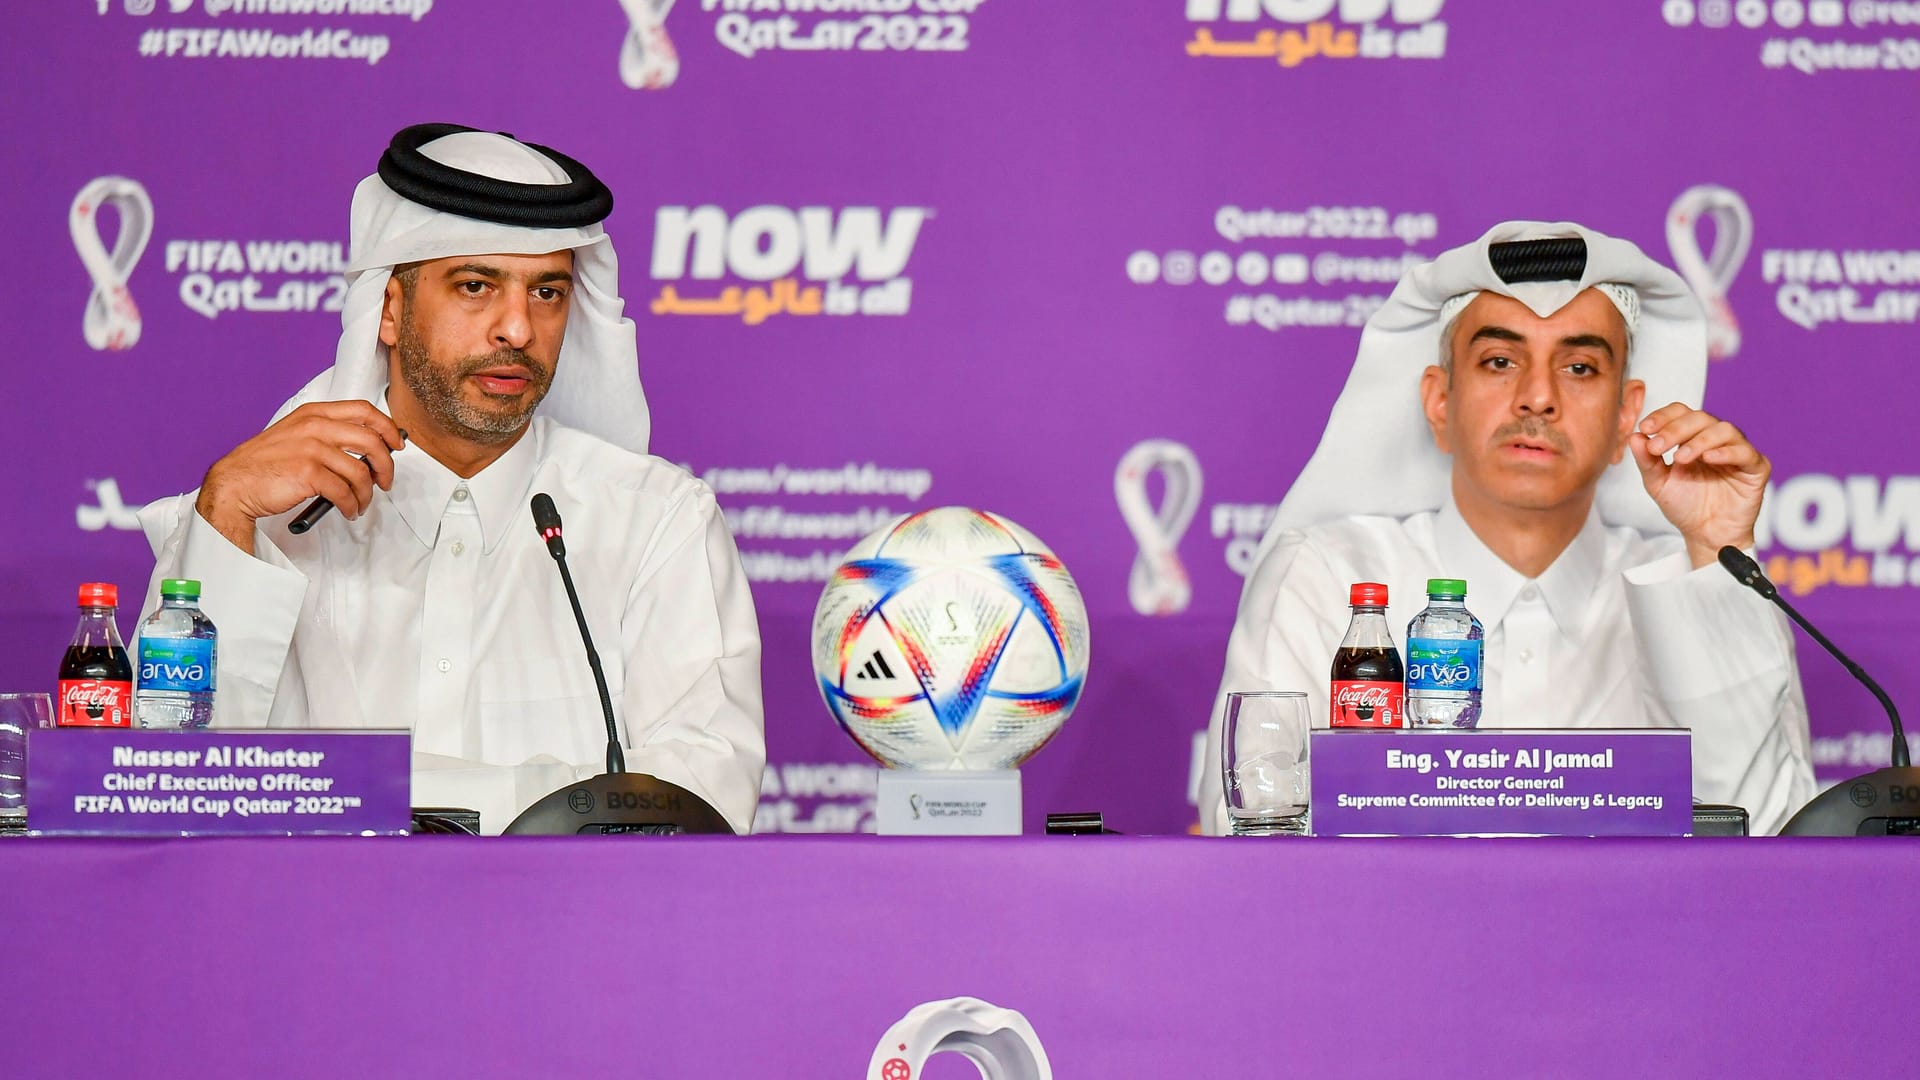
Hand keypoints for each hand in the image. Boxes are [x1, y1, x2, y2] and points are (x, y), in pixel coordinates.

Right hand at [195, 401, 404, 553]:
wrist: (234, 484)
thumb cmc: (264, 464)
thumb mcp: (296, 435)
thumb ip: (328, 435)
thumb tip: (365, 450)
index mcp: (314, 414)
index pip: (365, 411)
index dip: (388, 428)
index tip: (397, 444)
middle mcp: (315, 427)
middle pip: (372, 441)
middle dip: (386, 465)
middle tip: (385, 481)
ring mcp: (311, 450)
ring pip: (361, 472)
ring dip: (367, 494)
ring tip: (360, 504)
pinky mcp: (308, 474)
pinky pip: (345, 492)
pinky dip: (352, 505)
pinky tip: (348, 510)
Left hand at [1628, 402, 1769, 568]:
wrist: (1705, 535)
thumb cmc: (1685, 506)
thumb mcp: (1658, 483)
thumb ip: (1647, 461)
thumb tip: (1635, 436)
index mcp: (1692, 438)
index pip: (1681, 413)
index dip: (1663, 416)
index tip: (1645, 428)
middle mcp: (1716, 440)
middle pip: (1700, 418)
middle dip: (1676, 429)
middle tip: (1658, 447)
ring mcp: (1738, 452)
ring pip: (1724, 430)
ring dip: (1699, 440)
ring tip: (1681, 458)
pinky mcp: (1756, 468)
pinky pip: (1746, 452)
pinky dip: (1727, 452)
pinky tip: (1708, 459)